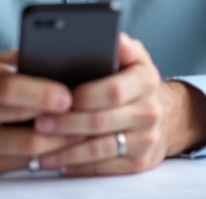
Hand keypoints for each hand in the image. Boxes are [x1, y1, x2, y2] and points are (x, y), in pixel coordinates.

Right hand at [0, 49, 80, 178]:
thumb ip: (19, 60)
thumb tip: (64, 58)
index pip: (8, 87)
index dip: (42, 93)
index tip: (69, 94)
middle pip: (22, 118)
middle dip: (60, 116)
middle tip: (87, 111)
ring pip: (29, 147)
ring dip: (61, 139)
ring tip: (82, 128)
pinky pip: (24, 163)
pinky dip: (48, 154)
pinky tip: (63, 144)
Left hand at [32, 34, 205, 175]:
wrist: (167, 114)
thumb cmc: (135, 80)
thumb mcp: (133, 55)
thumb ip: (120, 45)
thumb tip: (113, 37)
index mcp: (146, 80)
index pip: (113, 90)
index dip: (84, 95)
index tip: (58, 97)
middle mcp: (150, 111)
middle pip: (101, 122)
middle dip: (66, 124)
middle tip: (38, 123)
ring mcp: (146, 140)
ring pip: (99, 149)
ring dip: (66, 149)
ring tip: (39, 146)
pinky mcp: (139, 163)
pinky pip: (103, 168)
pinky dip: (76, 166)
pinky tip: (56, 160)